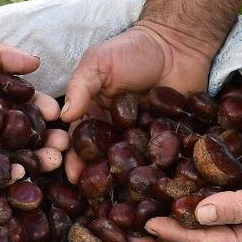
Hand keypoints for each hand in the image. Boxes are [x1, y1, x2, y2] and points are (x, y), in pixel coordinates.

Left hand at [0, 43, 67, 168]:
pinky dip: (7, 172)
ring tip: (52, 159)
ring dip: (36, 158)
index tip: (59, 115)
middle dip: (47, 139)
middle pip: (25, 135)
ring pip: (12, 154)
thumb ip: (2, 57)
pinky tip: (24, 171)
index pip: (26, 106)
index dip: (44, 111)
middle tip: (63, 143)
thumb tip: (37, 62)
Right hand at [60, 24, 212, 182]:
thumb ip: (81, 87)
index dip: (75, 160)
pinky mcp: (173, 141)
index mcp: (96, 116)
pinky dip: (163, 173)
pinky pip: (167, 160)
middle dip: (99, 179)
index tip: (72, 176)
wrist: (178, 41)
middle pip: (106, 161)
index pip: (81, 142)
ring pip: (135, 166)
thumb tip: (63, 116)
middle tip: (95, 197)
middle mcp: (118, 132)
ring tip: (125, 199)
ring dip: (129, 182)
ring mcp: (145, 138)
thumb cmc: (132, 49)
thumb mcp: (98, 63)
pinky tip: (159, 188)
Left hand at [128, 133, 241, 241]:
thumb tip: (197, 215)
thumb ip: (235, 207)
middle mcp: (237, 237)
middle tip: (129, 240)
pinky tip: (156, 199)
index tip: (149, 227)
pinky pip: (197, 207)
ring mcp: (230, 219)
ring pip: (191, 231)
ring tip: (134, 226)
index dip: (175, 238)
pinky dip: (177, 206)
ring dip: (165, 231)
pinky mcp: (225, 198)